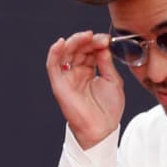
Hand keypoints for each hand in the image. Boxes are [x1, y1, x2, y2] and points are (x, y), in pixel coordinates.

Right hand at [45, 30, 125, 149]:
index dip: (96, 42)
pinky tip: (61, 43)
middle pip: (77, 48)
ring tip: (86, 37)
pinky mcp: (59, 84)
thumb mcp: (113, 81)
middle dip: (87, 40)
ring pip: (65, 53)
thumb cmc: (108, 110)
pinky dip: (54, 52)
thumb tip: (103, 46)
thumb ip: (106, 62)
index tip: (107, 39)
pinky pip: (52, 65)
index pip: (89, 50)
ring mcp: (67, 78)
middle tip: (98, 38)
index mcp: (88, 71)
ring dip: (74, 41)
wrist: (102, 129)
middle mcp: (76, 72)